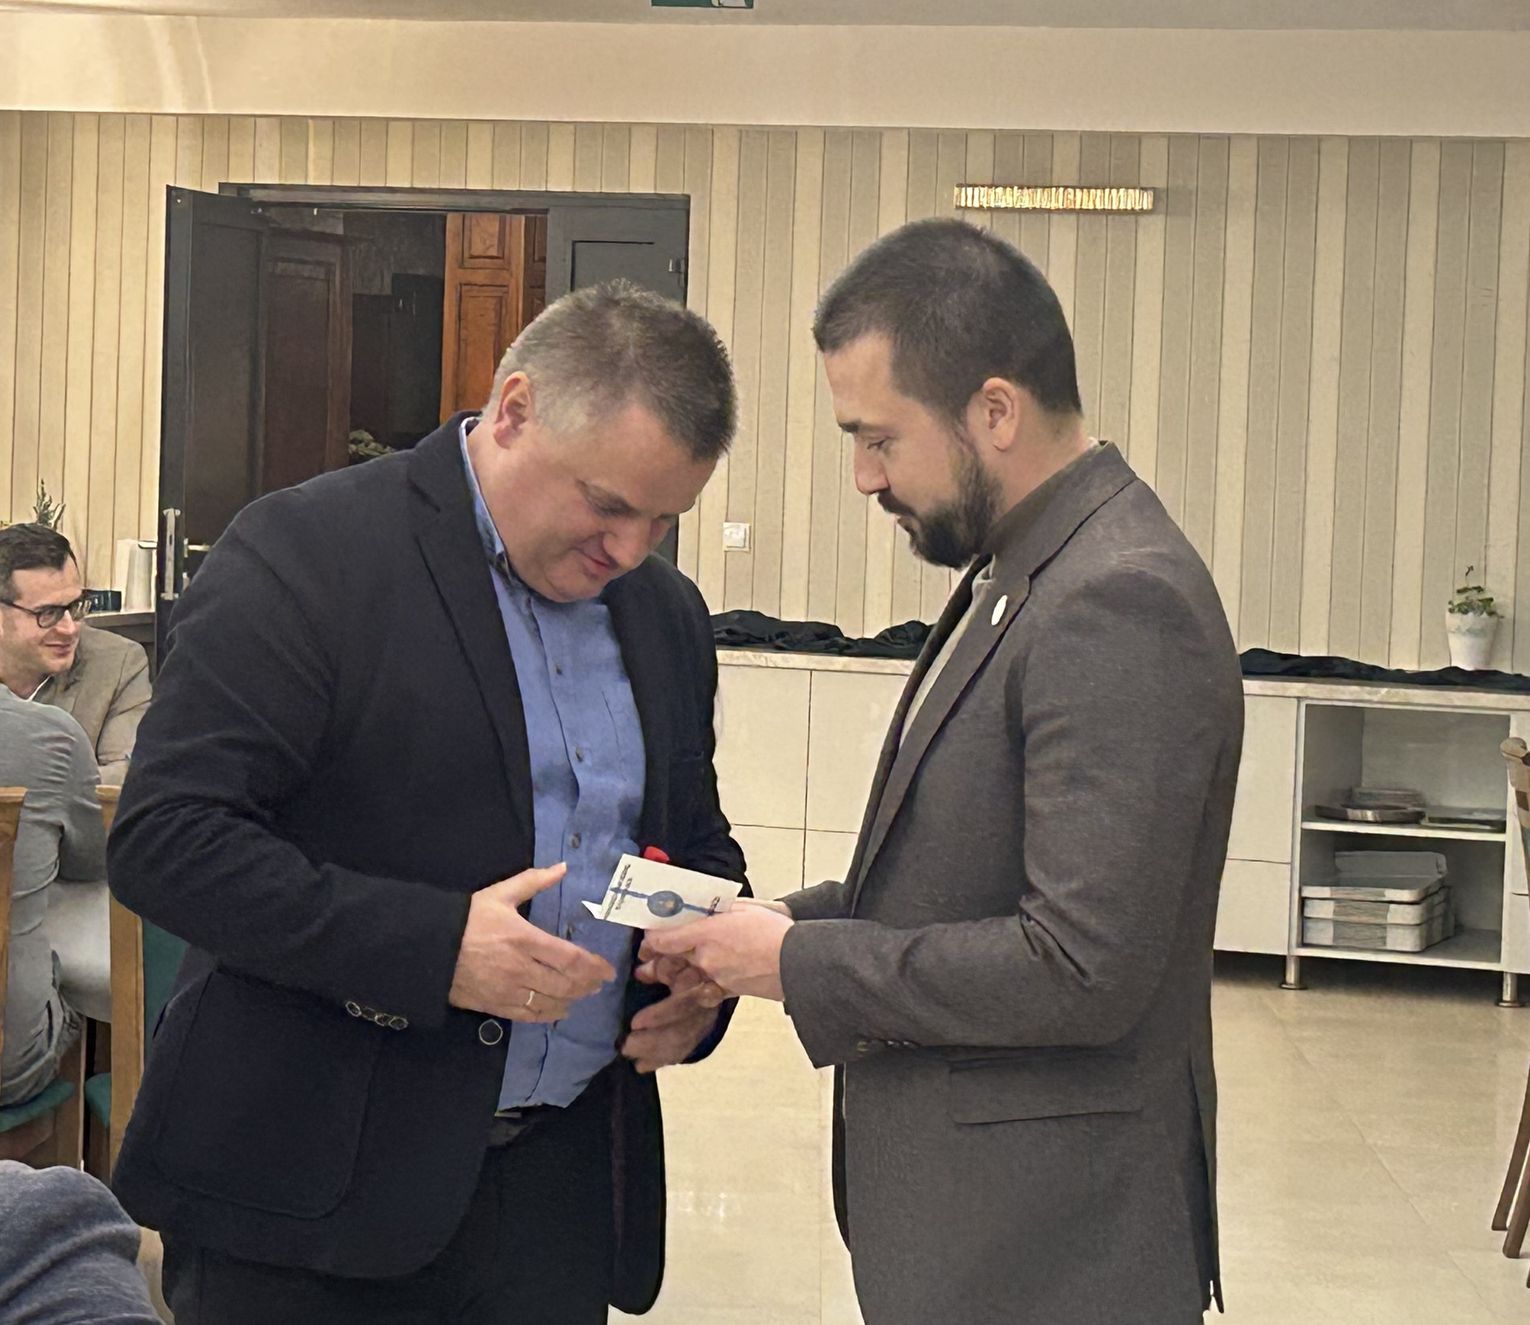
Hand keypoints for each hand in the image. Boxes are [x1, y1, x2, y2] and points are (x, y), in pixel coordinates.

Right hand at [448, 864, 615, 1022]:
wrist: (429, 947)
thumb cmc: (467, 918)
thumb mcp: (500, 894)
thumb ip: (534, 881)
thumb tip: (562, 867)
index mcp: (525, 938)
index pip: (570, 958)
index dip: (594, 966)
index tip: (608, 970)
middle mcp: (521, 968)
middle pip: (565, 984)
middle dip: (587, 985)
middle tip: (598, 984)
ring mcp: (508, 990)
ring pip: (550, 1002)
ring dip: (571, 1000)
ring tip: (582, 995)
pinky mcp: (495, 1005)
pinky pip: (528, 1015)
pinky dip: (548, 1015)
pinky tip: (558, 1011)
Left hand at [620, 967, 723, 1073]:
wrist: (709, 981)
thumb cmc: (684, 968)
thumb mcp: (673, 961)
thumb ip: (658, 967)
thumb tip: (639, 974)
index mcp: (699, 987)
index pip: (683, 1004)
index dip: (659, 1015)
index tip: (635, 1023)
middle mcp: (703, 1011)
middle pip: (679, 1032)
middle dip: (651, 1041)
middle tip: (626, 1045)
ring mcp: (702, 1027)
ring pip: (679, 1047)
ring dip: (653, 1055)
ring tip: (630, 1055)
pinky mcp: (697, 1039)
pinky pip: (680, 1054)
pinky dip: (659, 1062)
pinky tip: (641, 1066)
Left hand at [640, 906, 793, 1001]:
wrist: (797, 962)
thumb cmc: (775, 930)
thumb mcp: (745, 908)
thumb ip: (720, 908)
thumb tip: (704, 907)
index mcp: (707, 932)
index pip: (664, 939)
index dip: (651, 938)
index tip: (648, 935)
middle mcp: (705, 958)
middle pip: (670, 959)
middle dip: (656, 958)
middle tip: (645, 956)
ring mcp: (714, 978)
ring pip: (681, 979)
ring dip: (669, 976)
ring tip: (655, 973)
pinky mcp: (726, 992)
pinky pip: (701, 993)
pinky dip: (693, 990)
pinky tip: (690, 986)